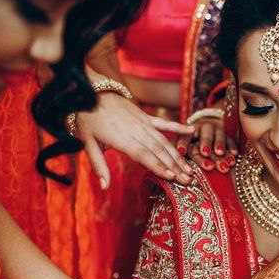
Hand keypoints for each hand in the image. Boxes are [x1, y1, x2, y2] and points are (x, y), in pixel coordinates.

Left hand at [76, 92, 195, 188]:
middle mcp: (136, 130)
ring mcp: (143, 122)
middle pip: (158, 150)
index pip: (143, 154)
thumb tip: (105, 187)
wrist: (91, 91)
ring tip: (190, 169)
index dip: (158, 166)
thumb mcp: (87, 143)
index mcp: (121, 138)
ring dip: (178, 156)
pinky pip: (164, 123)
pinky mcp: (146, 117)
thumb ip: (98, 165)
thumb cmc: (88, 119)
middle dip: (174, 166)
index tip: (171, 177)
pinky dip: (178, 127)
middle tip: (187, 180)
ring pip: (164, 141)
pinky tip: (191, 131)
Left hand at [175, 118, 238, 173]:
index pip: (185, 136)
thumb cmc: (191, 139)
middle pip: (204, 135)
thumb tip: (171, 159)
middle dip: (205, 143)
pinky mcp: (227, 135)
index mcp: (189, 131)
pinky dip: (232, 147)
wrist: (209, 125)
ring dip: (219, 145)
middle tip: (205, 153)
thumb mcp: (183, 141)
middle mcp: (203, 129)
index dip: (183, 143)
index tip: (181, 152)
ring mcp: (216, 131)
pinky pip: (230, 140)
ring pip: (218, 136)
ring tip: (220, 153)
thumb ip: (177, 147)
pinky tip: (234, 154)